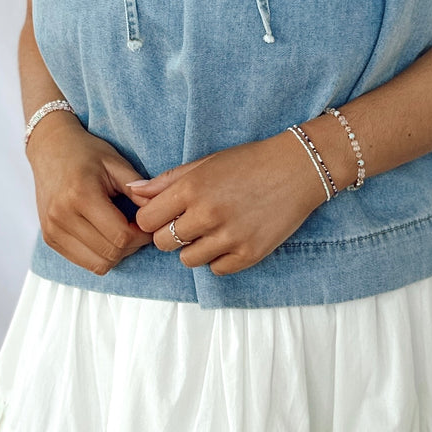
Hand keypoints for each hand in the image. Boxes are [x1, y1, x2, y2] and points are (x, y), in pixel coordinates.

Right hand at [26, 113, 153, 275]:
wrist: (50, 149)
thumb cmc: (86, 152)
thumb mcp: (117, 164)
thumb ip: (139, 190)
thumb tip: (159, 211)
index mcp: (81, 195)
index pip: (121, 236)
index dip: (142, 236)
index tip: (147, 224)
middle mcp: (62, 216)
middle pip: (111, 253)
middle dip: (132, 246)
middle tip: (137, 229)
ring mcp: (52, 230)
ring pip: (98, 264)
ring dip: (117, 254)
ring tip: (122, 232)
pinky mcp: (49, 239)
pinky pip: (83, 262)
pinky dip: (100, 255)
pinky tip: (106, 236)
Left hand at [124, 132, 330, 274]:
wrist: (298, 169)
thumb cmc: (249, 162)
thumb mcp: (206, 163)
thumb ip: (167, 181)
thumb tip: (133, 191)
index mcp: (192, 189)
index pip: (147, 220)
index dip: (152, 219)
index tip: (164, 215)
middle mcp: (207, 215)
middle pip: (163, 243)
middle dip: (170, 235)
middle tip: (188, 223)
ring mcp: (229, 237)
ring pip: (188, 260)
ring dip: (194, 248)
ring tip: (212, 231)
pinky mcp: (249, 254)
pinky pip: (217, 269)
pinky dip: (219, 259)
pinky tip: (230, 239)